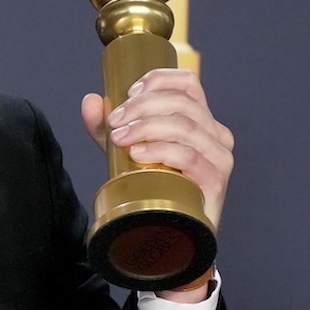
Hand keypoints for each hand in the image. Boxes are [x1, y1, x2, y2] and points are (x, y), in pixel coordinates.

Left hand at [80, 69, 234, 231]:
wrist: (168, 230)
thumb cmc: (152, 184)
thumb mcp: (124, 148)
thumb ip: (105, 126)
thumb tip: (90, 101)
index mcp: (199, 119)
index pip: (188, 83)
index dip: (159, 79)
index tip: (129, 92)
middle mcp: (215, 134)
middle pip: (182, 102)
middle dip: (142, 106)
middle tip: (114, 121)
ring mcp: (218, 157)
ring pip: (186, 127)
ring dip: (147, 126)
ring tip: (120, 138)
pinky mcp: (216, 181)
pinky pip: (190, 157)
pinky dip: (161, 150)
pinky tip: (138, 154)